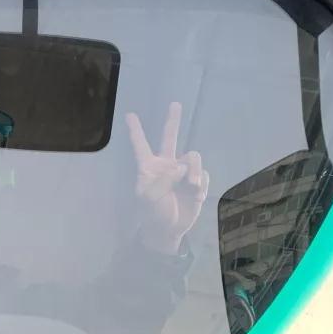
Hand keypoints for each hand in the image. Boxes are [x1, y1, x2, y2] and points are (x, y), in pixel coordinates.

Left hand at [126, 102, 209, 254]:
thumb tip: (182, 166)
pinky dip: (200, 184)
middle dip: (172, 121)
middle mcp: (166, 165)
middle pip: (169, 138)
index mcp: (149, 167)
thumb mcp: (150, 197)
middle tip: (175, 104)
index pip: (141, 146)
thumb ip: (164, 178)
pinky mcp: (196, 181)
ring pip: (192, 157)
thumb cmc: (153, 213)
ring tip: (191, 186)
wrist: (169, 229)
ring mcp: (182, 172)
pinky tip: (195, 195)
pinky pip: (203, 174)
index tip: (129, 115)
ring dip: (194, 171)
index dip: (136, 131)